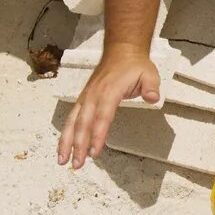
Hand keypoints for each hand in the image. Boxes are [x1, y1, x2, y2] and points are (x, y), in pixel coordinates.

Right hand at [57, 50, 161, 168]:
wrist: (121, 50)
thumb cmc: (135, 65)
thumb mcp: (149, 74)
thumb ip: (151, 87)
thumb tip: (152, 97)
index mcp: (109, 91)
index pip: (102, 117)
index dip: (97, 136)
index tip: (94, 152)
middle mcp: (94, 95)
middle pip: (83, 123)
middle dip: (78, 145)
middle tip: (77, 164)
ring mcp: (86, 97)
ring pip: (72, 122)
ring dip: (66, 142)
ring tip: (62, 160)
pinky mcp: (83, 99)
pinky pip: (72, 118)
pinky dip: (66, 133)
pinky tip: (63, 147)